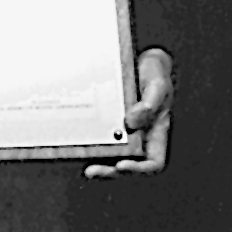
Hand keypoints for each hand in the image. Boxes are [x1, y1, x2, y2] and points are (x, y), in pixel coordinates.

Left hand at [84, 47, 172, 179]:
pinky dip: (86, 144)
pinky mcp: (105, 124)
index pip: (153, 163)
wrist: (139, 59)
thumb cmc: (154, 73)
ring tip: (81, 163)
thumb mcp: (157, 85)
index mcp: (155, 134)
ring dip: (96, 163)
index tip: (122, 165)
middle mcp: (138, 138)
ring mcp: (121, 132)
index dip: (139, 169)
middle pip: (126, 165)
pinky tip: (73, 143)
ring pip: (109, 156)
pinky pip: (96, 138)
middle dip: (109, 172)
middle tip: (92, 171)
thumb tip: (132, 122)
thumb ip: (150, 104)